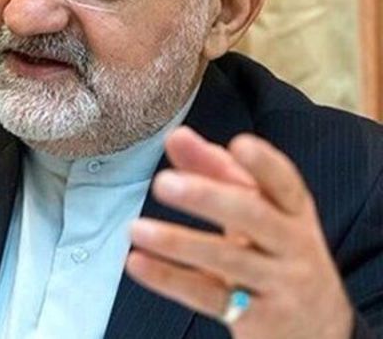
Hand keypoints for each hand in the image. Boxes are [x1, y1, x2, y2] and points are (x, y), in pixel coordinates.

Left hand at [125, 127, 353, 338]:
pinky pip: (209, 297)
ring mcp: (278, 284)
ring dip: (178, 242)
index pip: (285, 184)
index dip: (265, 165)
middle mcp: (292, 245)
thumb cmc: (276, 252)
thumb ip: (216, 171)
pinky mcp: (258, 318)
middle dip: (209, 198)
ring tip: (136, 228)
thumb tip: (177, 135)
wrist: (319, 327)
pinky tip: (138, 262)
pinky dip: (169, 279)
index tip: (239, 145)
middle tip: (164, 183)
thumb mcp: (258, 211)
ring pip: (228, 260)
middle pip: (254, 217)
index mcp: (294, 211)